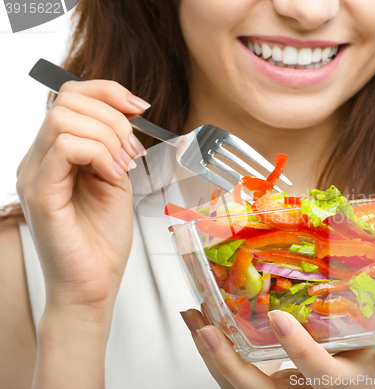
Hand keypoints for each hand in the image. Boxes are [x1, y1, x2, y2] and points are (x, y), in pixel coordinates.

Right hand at [16, 80, 149, 315]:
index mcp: (55, 154)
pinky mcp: (39, 193)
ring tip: (124, 167)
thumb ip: (114, 146)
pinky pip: (65, 146)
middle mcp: (38, 159)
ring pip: (65, 118)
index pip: (70, 96)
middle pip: (67, 100)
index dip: (108, 91)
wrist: (93, 283)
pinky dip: (100, 153)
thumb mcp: (115, 179)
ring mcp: (34, 174)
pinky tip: (112, 175)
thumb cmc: (104, 239)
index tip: (140, 108)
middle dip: (114, 117)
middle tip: (133, 151)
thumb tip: (126, 113)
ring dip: (109, 137)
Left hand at [181, 309, 374, 388]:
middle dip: (226, 360)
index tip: (281, 319)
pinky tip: (207, 323)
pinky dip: (219, 350)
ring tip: (194, 317)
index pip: (316, 372)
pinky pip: (240, 372)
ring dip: (211, 351)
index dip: (298, 349)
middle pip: (256, 388)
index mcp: (339, 384)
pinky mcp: (274, 382)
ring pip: (240, 383)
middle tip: (205, 326)